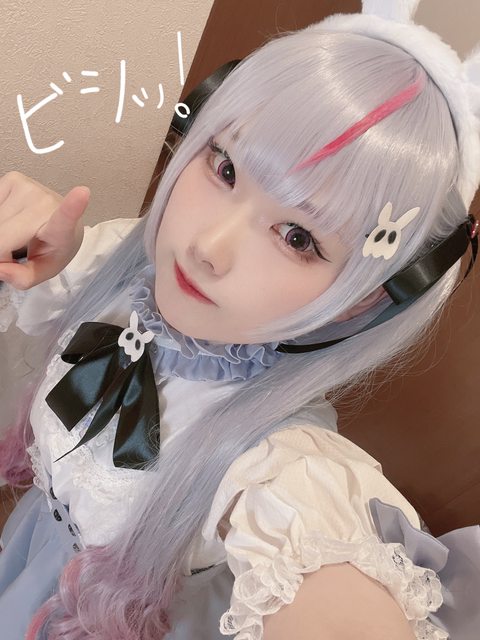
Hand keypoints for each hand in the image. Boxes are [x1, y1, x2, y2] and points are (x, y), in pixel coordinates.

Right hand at [0, 171, 89, 289]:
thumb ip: (23, 278)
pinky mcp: (13, 178)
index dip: (72, 207)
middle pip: (1, 238)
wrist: (58, 220)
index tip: (83, 193)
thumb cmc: (52, 247)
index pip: (65, 218)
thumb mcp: (43, 270)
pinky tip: (9, 222)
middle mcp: (45, 203)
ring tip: (15, 236)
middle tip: (14, 253)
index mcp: (62, 228)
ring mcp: (28, 187)